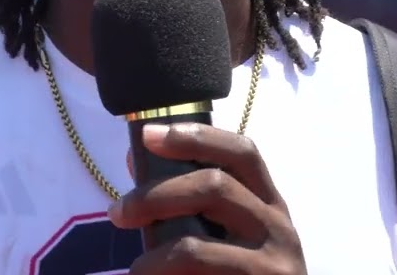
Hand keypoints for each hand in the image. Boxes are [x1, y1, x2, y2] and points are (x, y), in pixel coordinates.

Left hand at [109, 123, 305, 273]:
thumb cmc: (245, 274)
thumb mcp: (231, 234)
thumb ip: (191, 200)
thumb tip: (137, 158)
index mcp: (270, 204)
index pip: (242, 152)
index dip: (196, 136)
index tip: (149, 135)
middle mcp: (277, 228)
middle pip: (214, 187)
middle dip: (156, 194)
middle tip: (118, 211)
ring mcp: (272, 266)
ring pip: (195, 247)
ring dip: (152, 257)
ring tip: (136, 270)